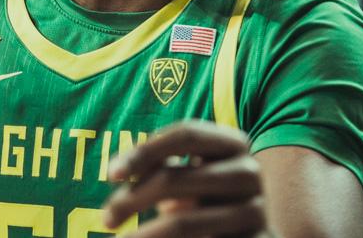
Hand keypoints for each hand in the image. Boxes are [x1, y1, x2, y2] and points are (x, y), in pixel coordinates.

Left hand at [102, 119, 266, 236]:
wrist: (253, 232)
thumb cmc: (209, 195)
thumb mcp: (189, 175)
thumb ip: (161, 165)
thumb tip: (119, 172)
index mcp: (234, 142)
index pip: (185, 134)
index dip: (145, 150)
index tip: (112, 174)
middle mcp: (249, 172)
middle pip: (174, 179)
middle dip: (131, 199)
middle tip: (107, 218)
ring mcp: (256, 210)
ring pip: (183, 222)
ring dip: (143, 234)